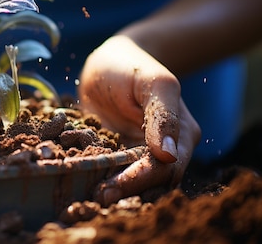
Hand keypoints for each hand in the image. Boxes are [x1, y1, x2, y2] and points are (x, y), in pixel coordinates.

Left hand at [78, 35, 200, 204]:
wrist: (110, 62)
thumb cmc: (134, 66)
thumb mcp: (153, 82)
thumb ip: (163, 115)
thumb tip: (168, 155)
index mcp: (181, 136)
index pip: (164, 169)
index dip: (139, 181)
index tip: (112, 189)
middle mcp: (163, 152)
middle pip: (149, 183)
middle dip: (124, 193)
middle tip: (96, 199)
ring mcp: (138, 155)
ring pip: (131, 184)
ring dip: (112, 192)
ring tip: (87, 199)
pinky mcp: (115, 155)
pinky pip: (110, 173)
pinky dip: (99, 181)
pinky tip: (80, 186)